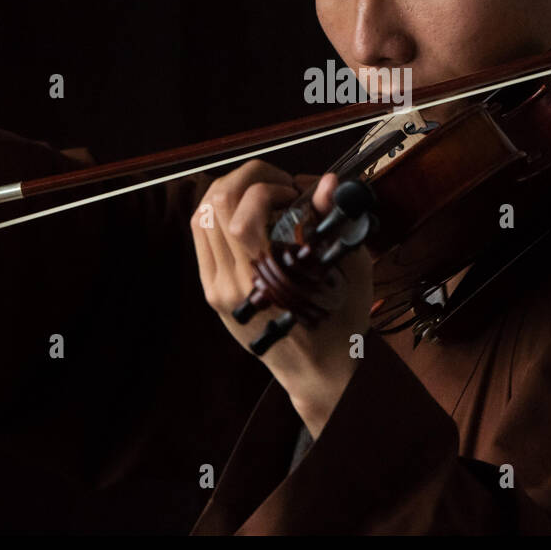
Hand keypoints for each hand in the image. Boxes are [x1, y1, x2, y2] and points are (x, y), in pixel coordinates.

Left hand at [191, 161, 372, 437]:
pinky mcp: (212, 293)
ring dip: (230, 192)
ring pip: (202, 218)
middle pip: (215, 206)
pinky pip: (203, 239)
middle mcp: (233, 284)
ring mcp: (217, 289)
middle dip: (246, 177)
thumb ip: (333, 222)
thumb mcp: (348, 269)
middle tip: (276, 182)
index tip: (294, 191)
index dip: (268, 187)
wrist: (318, 371)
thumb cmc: (340, 322)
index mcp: (266, 281)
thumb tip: (327, 182)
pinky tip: (247, 215)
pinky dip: (220, 215)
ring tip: (261, 193)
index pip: (242, 215)